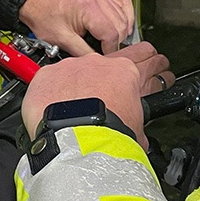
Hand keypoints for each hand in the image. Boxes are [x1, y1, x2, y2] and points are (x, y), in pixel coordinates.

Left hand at [18, 0, 134, 55]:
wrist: (36, 0)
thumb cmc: (44, 16)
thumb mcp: (62, 40)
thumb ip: (83, 52)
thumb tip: (98, 62)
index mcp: (87, 7)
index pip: (112, 34)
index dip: (110, 50)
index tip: (105, 57)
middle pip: (121, 26)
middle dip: (115, 42)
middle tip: (105, 52)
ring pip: (125, 15)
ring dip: (122, 31)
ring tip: (110, 41)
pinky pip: (124, 2)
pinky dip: (126, 15)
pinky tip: (120, 25)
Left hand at [22, 42, 173, 150]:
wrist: (77, 141)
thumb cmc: (108, 135)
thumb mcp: (137, 129)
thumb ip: (137, 122)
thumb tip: (139, 138)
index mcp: (126, 72)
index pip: (145, 59)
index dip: (151, 65)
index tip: (152, 68)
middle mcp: (99, 63)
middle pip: (109, 60)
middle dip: (112, 71)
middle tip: (111, 86)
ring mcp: (71, 66)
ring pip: (76, 71)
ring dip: (78, 86)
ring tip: (75, 107)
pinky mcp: (47, 74)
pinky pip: (50, 80)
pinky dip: (51, 91)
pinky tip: (53, 106)